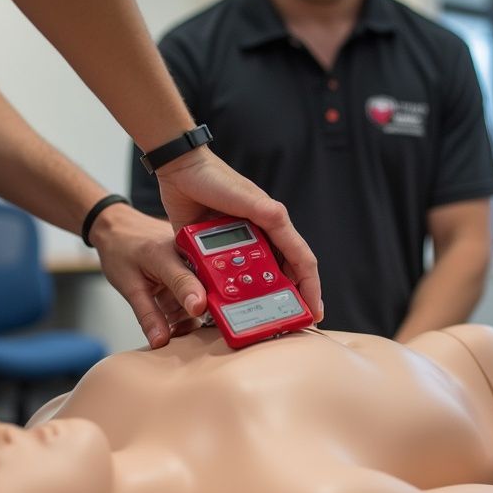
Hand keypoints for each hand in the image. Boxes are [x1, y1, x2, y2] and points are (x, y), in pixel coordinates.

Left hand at [89, 203, 206, 348]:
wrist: (118, 228)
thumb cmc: (120, 250)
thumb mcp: (128, 287)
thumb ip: (147, 315)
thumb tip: (160, 340)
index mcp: (167, 254)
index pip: (187, 280)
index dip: (195, 298)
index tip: (198, 313)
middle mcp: (186, 254)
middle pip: (204, 288)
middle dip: (199, 315)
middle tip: (184, 333)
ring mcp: (190, 260)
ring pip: (201, 294)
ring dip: (190, 316)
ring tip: (174, 329)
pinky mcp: (188, 269)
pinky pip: (193, 293)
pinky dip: (186, 309)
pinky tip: (174, 320)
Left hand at [154, 147, 322, 321]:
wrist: (179, 171)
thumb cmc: (215, 178)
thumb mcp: (247, 198)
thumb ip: (266, 213)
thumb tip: (282, 225)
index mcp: (274, 225)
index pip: (301, 262)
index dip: (311, 288)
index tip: (314, 312)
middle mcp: (260, 237)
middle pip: (278, 276)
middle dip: (282, 299)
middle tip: (281, 321)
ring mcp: (237, 246)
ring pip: (250, 280)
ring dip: (251, 296)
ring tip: (249, 315)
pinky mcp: (213, 251)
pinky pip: (222, 276)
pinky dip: (224, 289)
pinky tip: (222, 303)